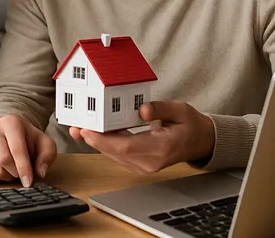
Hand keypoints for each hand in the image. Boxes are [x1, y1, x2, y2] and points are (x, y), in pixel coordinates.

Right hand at [0, 114, 56, 186]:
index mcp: (10, 122)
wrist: (11, 136)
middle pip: (3, 160)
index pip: (16, 149)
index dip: (24, 168)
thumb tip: (40, 172)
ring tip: (13, 169)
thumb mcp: (44, 144)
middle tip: (22, 173)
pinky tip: (3, 171)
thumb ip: (47, 155)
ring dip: (8, 177)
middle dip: (16, 172)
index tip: (28, 182)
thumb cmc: (28, 140)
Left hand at [70, 101, 214, 174]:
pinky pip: (118, 154)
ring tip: (78, 127)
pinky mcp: (140, 164)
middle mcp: (151, 162)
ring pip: (114, 154)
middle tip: (75, 126)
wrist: (199, 142)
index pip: (127, 147)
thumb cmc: (190, 124)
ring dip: (96, 142)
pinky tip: (94, 131)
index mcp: (161, 148)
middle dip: (93, 139)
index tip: (87, 130)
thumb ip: (160, 108)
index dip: (104, 139)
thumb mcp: (180, 109)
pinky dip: (105, 143)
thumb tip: (141, 109)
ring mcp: (145, 166)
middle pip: (115, 152)